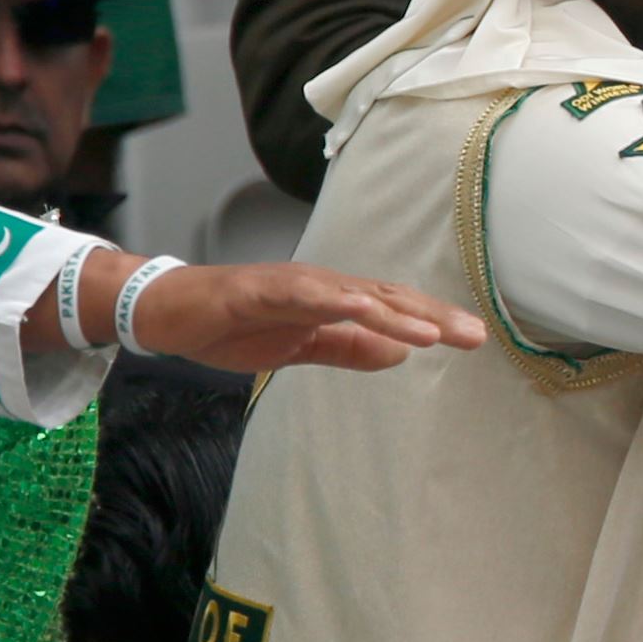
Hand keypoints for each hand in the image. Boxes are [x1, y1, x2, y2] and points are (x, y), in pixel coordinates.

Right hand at [50, 247, 495, 372]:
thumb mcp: (301, 347)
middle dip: (431, 316)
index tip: (473, 339)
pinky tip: (364, 310)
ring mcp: (290, 285)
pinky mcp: (258, 289)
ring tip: (433, 333)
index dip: (433, 323)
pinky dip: (335, 300)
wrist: (167, 314)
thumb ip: (348, 349)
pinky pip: (302, 294)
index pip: (393, 311)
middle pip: (386, 298)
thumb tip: (400, 356)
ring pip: (352, 294)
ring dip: (394, 313)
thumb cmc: (232, 325)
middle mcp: (320, 286)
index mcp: (332, 301)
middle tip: (475, 335)